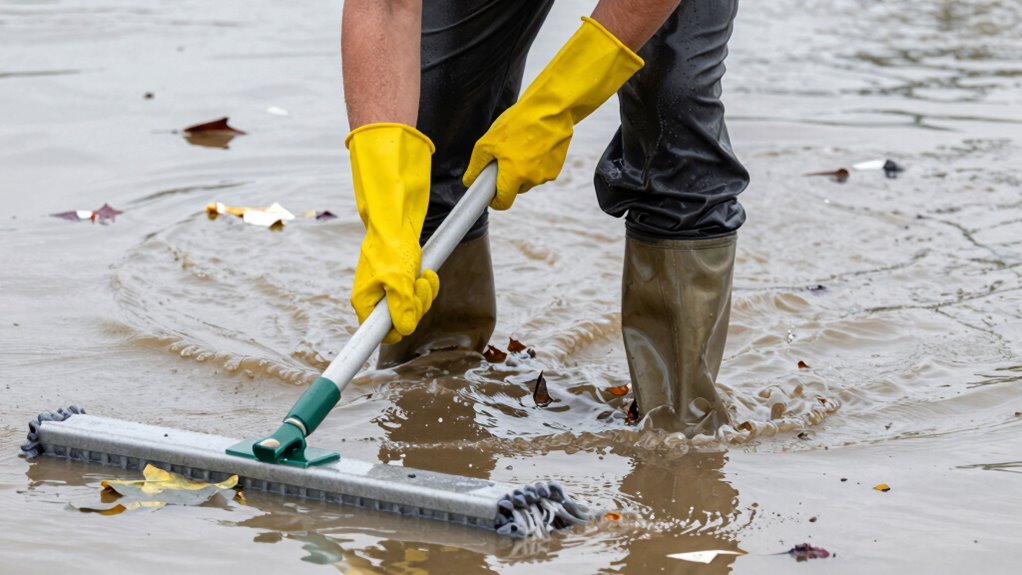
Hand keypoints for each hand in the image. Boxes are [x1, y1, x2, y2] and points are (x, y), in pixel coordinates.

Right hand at [347, 123, 439, 342]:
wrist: (397, 220)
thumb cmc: (392, 247)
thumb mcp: (398, 280)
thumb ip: (402, 307)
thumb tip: (404, 329)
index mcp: (365, 302)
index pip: (378, 335)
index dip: (391, 334)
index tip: (393, 335)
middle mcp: (375, 299)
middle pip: (402, 323)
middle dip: (417, 306)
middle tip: (419, 284)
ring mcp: (389, 291)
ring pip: (413, 309)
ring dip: (425, 293)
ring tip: (424, 274)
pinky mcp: (401, 282)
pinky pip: (419, 295)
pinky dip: (427, 285)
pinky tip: (426, 272)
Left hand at [463, 17, 643, 210]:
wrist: (551, 109)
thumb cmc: (518, 123)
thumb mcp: (488, 142)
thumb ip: (477, 165)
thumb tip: (469, 181)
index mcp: (514, 176)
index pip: (503, 203)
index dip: (494, 200)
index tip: (490, 193)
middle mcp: (532, 180)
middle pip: (515, 189)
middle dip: (508, 178)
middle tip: (504, 156)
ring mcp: (547, 174)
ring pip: (529, 179)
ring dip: (523, 168)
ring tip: (522, 144)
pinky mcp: (557, 167)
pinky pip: (541, 170)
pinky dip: (536, 162)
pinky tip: (535, 144)